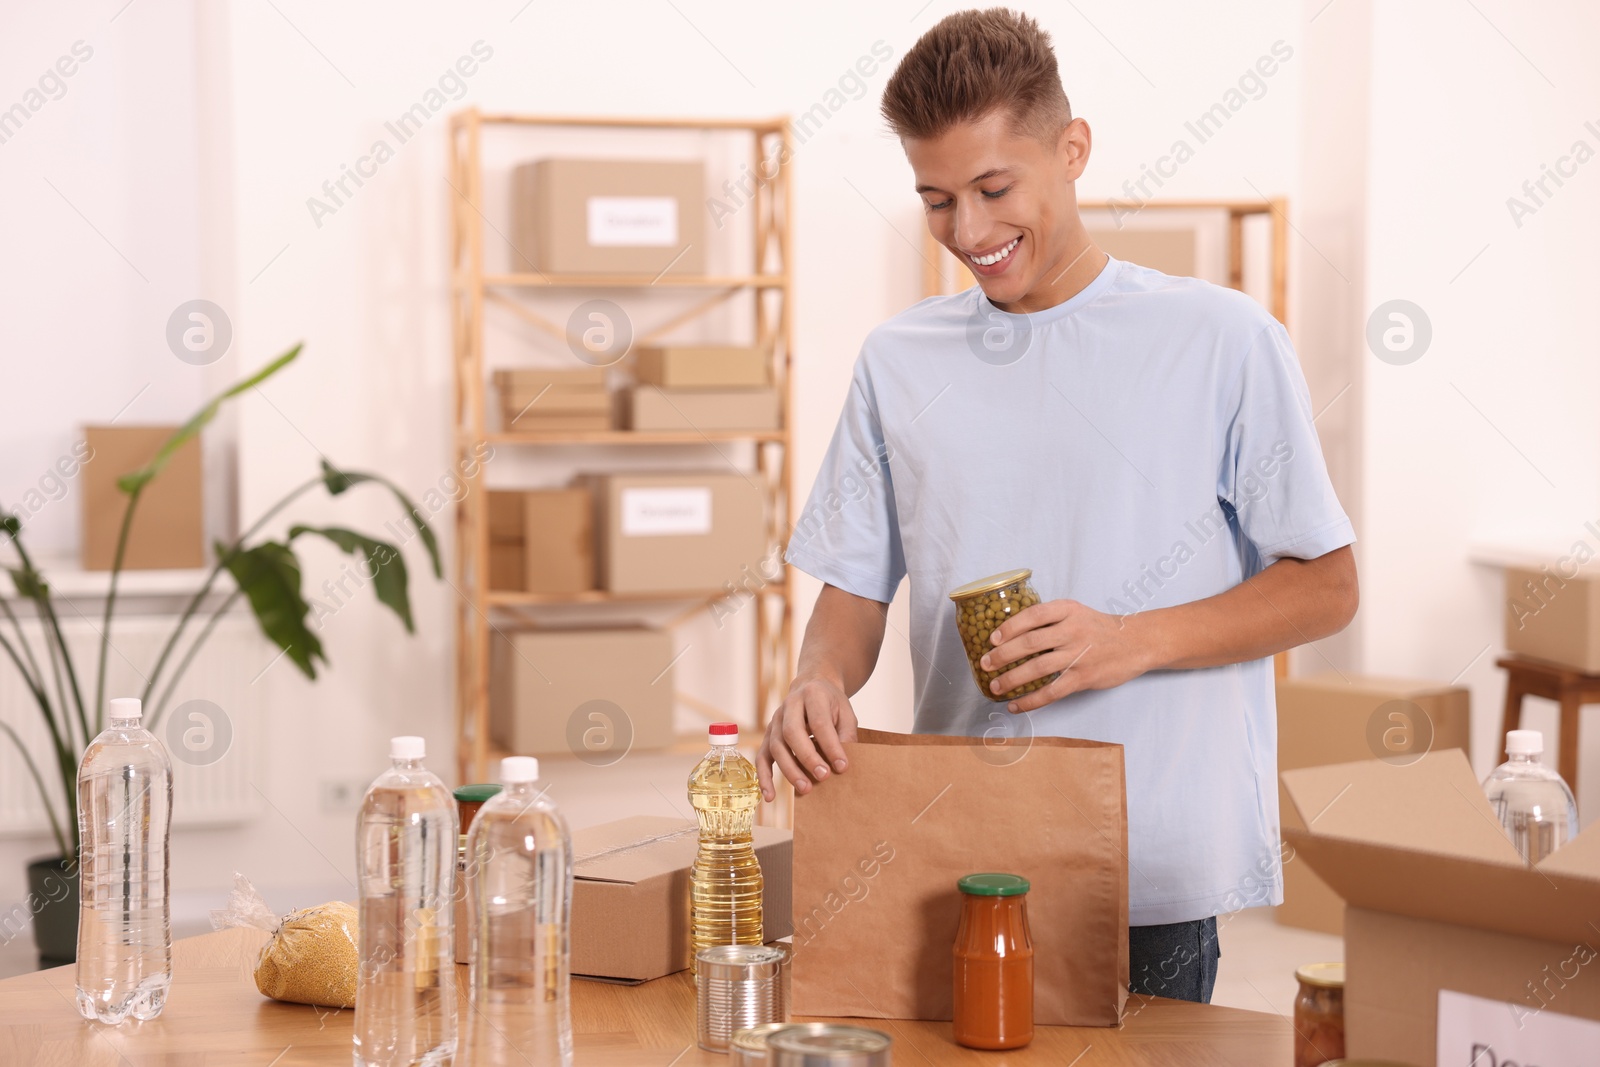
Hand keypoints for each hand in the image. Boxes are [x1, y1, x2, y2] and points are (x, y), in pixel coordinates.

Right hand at [757, 673, 858, 800]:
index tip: (842, 766)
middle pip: (792, 733)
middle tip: (823, 777)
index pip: (819, 722)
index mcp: (812, 694)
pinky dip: (764, 777)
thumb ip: (846, 734)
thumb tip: (842, 763)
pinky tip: (770, 796)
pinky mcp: (768, 735)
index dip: (830, 745)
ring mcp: (775, 720)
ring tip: (805, 789)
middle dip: (807, 757)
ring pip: (776, 746)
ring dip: (790, 770)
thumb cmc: (831, 704)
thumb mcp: (846, 712)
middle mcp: (789, 705)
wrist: (812, 686)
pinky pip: (762, 757)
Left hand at [980, 599, 1156, 712]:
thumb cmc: (1100, 628)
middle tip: (985, 663)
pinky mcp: (1084, 677)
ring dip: (1012, 679)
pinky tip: (1016, 706)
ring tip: (995, 686)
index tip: (992, 638)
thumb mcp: (1077, 613)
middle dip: (1003, 654)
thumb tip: (1011, 633)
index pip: (1033, 615)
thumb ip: (1050, 619)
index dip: (1010, 626)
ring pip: (1038, 668)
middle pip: (1031, 642)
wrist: (1136, 642)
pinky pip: (1052, 691)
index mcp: (1068, 610)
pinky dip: (1031, 700)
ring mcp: (1079, 655)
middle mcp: (1073, 630)